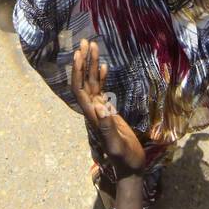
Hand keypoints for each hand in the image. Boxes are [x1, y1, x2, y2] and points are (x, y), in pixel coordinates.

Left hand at [70, 39, 145, 179]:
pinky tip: (104, 66)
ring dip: (91, 65)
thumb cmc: (124, 158)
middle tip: (85, 42)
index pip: (80, 89)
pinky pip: (102, 90)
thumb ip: (107, 127)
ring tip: (92, 46)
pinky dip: (101, 77)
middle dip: (83, 62)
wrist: (130, 167)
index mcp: (93, 115)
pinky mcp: (109, 112)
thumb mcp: (116, 144)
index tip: (78, 54)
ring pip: (93, 83)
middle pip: (84, 82)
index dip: (78, 71)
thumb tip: (100, 106)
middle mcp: (93, 110)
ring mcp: (101, 110)